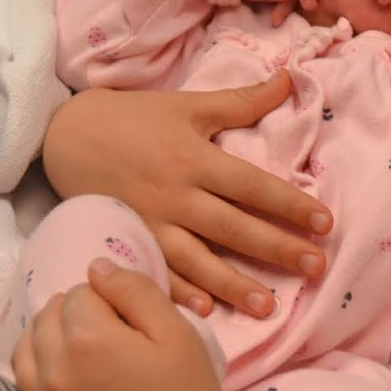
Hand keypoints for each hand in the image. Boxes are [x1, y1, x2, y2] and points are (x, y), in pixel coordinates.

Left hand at [13, 259, 240, 390]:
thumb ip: (135, 290)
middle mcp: (54, 367)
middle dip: (76, 311)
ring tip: (85, 345)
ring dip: (51, 334)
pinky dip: (38, 364)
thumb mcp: (175, 331)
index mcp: (89, 339)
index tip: (132, 317)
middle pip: (49, 314)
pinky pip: (23, 379)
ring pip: (27, 344)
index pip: (81, 291)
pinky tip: (67, 371)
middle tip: (113, 329)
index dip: (109, 296)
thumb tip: (97, 266)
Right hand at [41, 77, 332, 316]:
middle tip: (316, 268)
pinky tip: (207, 313)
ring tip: (270, 307)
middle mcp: (176, 195)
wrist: (65, 135)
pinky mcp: (127, 242)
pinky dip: (180, 294)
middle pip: (233, 228)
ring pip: (198, 261)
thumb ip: (242, 100)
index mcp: (195, 159)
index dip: (290, 204)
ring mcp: (150, 223)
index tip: (325, 223)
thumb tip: (290, 78)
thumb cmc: (135, 118)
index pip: (252, 186)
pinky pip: (157, 273)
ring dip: (234, 285)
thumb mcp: (189, 104)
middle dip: (276, 249)